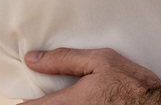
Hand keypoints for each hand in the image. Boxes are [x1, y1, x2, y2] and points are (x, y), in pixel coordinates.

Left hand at [23, 48, 160, 103]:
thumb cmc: (133, 84)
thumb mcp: (100, 60)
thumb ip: (63, 59)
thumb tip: (32, 59)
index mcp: (69, 103)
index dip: (27, 100)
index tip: (29, 94)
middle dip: (44, 103)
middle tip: (52, 94)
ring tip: (71, 97)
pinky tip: (84, 101)